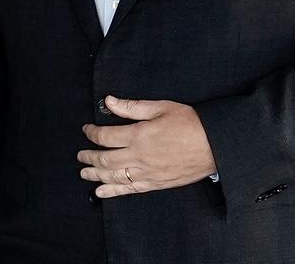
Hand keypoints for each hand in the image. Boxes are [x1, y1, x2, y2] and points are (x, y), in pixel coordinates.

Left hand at [77, 95, 215, 197]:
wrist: (214, 145)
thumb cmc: (190, 123)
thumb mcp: (161, 107)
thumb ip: (132, 107)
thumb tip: (110, 101)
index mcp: (138, 135)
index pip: (105, 136)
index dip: (91, 133)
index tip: (86, 130)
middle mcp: (139, 156)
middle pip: (105, 159)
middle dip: (88, 157)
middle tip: (80, 155)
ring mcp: (147, 172)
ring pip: (113, 176)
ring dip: (95, 175)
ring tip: (84, 173)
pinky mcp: (156, 183)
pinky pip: (129, 189)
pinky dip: (112, 192)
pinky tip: (101, 192)